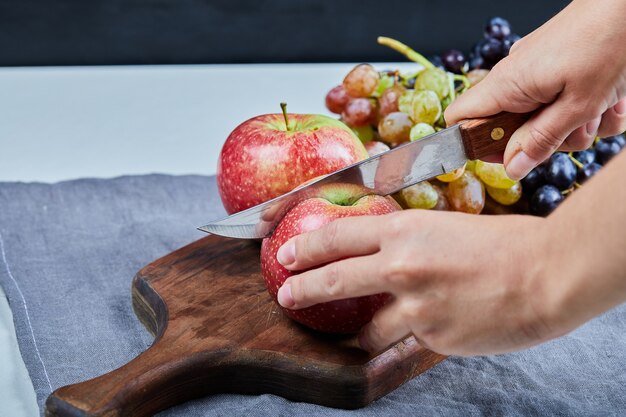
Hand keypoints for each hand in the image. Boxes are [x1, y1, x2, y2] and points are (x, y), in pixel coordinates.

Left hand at [276, 210, 564, 354]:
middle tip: (287, 295)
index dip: (307, 246)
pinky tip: (422, 331)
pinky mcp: (431, 336)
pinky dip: (406, 338)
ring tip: (361, 333)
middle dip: (302, 289)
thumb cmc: (507, 243)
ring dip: (360, 332)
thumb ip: (410, 240)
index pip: (338, 235)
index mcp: (405, 229)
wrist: (547, 275)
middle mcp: (401, 265)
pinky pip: (405, 341)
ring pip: (366, 328)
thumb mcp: (447, 226)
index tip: (288, 255)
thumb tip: (385, 249)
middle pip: (333, 279)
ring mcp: (414, 305)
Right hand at [445, 0, 625, 179]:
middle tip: (575, 131)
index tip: (506, 158)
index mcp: (506, 85)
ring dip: (576, 126)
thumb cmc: (608, 42)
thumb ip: (541, 140)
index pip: (459, 119)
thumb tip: (511, 168)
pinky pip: (563, 102)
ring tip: (601, 110)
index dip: (475, 145)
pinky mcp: (557, 66)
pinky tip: (609, 100)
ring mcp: (536, 71)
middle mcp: (514, 77)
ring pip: (543, 118)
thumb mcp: (577, 106)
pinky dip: (588, 108)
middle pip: (510, 127)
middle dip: (545, 139)